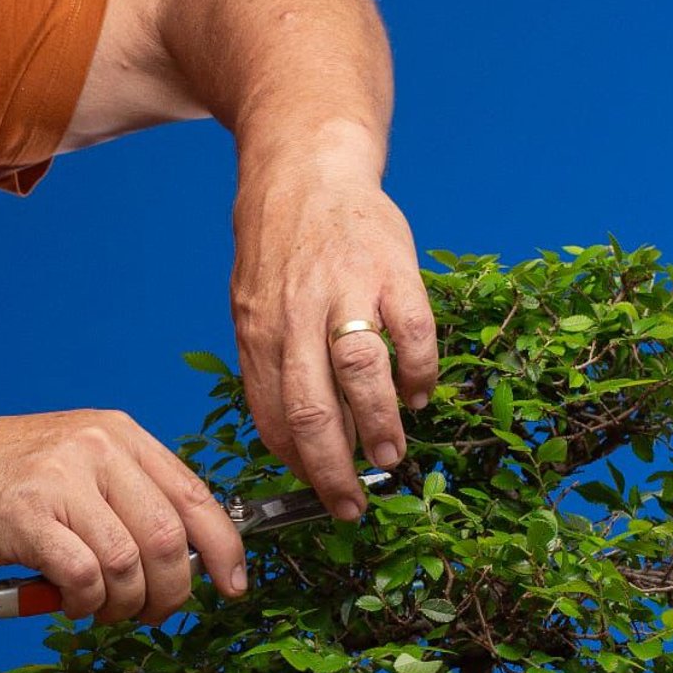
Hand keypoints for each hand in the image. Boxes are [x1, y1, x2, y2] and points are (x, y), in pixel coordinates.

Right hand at [0, 411, 246, 624]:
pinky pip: (83, 577)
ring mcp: (61, 478)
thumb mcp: (79, 467)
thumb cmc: (10, 483)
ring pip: (126, 565)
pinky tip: (69, 601)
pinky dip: (84, 602)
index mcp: (120, 434)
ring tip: (99, 609)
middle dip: (168, 592)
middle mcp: (97, 447)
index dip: (222, 548)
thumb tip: (190, 559)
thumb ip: (131, 498)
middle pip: (165, 538)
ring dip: (121, 605)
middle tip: (151, 614)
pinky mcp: (26, 514)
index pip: (194, 495)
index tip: (233, 585)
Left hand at [231, 173, 437, 518]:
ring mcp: (347, 289)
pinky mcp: (394, 268)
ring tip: (390, 459)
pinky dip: (419, 374)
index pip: (272, 415)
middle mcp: (297, 313)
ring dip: (380, 427)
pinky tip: (418, 396)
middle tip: (352, 505)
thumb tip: (294, 439)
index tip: (316, 493)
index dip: (296, 464)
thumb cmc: (280, 249)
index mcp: (258, 329)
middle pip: (312, 408)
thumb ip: (271, 366)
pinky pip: (413, 334)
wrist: (308, 167)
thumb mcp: (252, 305)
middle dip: (334, 469)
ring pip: (362, 375)